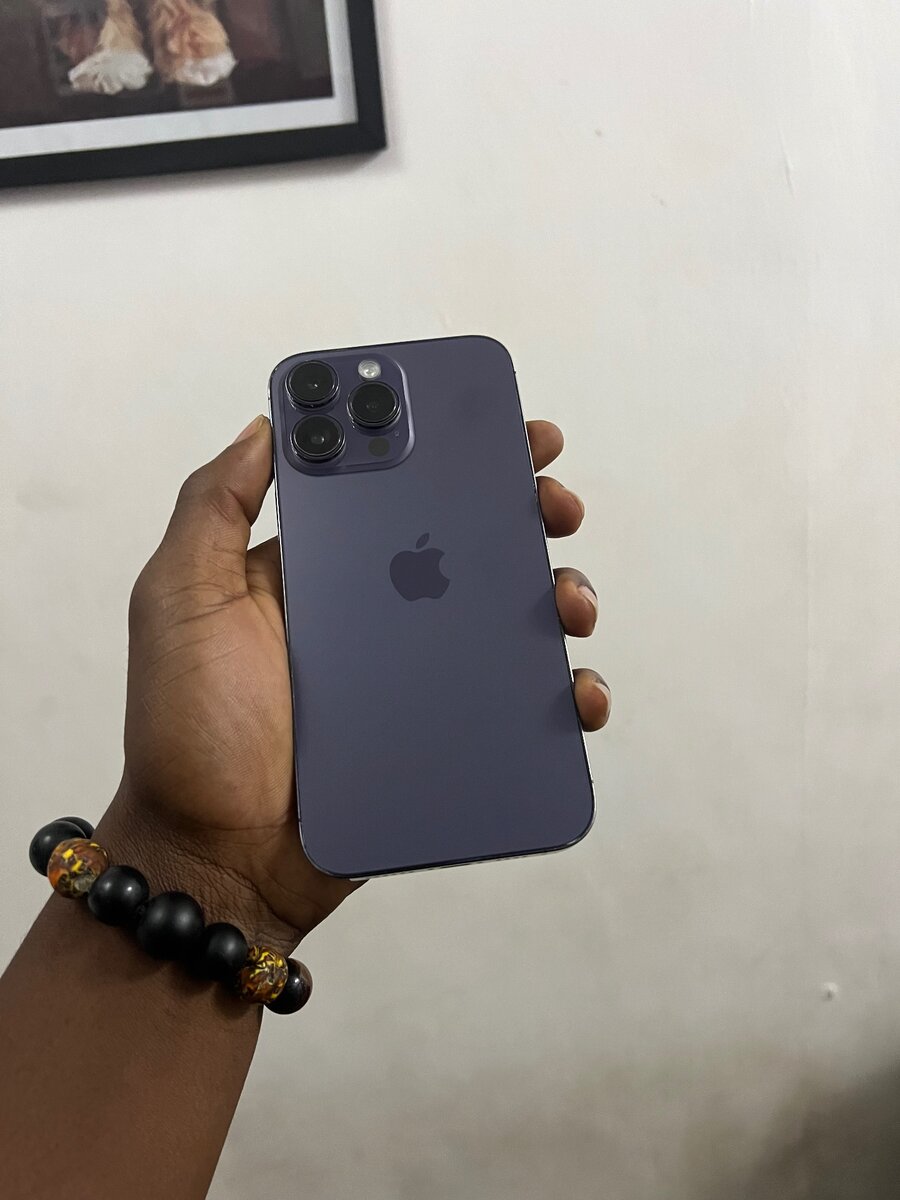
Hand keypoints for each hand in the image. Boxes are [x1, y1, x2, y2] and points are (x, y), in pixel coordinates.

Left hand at [102, 416, 610, 953]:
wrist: (218, 858)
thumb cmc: (188, 730)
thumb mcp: (180, 600)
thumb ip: (214, 508)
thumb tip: (269, 422)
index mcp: (324, 572)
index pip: (399, 492)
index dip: (456, 454)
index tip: (506, 431)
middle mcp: (378, 616)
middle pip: (471, 546)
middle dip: (525, 512)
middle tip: (554, 503)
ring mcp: (417, 679)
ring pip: (508, 621)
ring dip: (557, 594)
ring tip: (568, 601)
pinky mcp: (444, 738)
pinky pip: (519, 708)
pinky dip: (562, 694)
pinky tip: (575, 691)